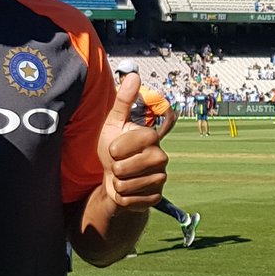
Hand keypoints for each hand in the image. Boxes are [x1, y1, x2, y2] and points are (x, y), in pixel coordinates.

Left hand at [101, 73, 168, 212]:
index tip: (115, 148)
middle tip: (119, 164)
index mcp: (152, 137)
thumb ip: (123, 100)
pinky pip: (130, 201)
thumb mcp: (114, 123)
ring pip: (125, 186)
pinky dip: (122, 198)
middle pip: (122, 168)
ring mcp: (161, 178)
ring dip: (117, 184)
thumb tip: (134, 75)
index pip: (122, 147)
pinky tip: (128, 190)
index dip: (113, 149)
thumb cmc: (114, 148)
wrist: (117, 178)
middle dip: (114, 168)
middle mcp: (161, 157)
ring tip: (123, 176)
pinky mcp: (156, 196)